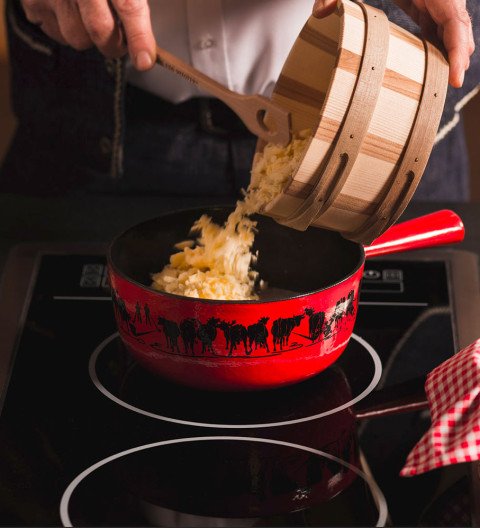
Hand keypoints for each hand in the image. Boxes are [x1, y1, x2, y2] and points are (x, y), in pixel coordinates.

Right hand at [20, 0, 155, 69]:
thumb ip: (131, 3)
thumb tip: (146, 47)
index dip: (139, 37)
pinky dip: (66, 28)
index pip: (128, 5)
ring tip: (87, 11)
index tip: (145, 61)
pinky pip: (56, 34)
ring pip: (77, 38)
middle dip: (115, 44)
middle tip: (120, 39)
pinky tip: (67, 7)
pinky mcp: (32, 2)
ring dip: (87, 34)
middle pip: (100, 31)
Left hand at [312, 0, 474, 87]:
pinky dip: (436, 42)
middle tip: (451, 85)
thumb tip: (320, 15)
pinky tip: (431, 64)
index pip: (454, 17)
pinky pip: (435, 22)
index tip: (456, 76)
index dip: (457, 49)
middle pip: (458, 24)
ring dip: (449, 50)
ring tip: (444, 79)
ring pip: (450, 24)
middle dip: (457, 55)